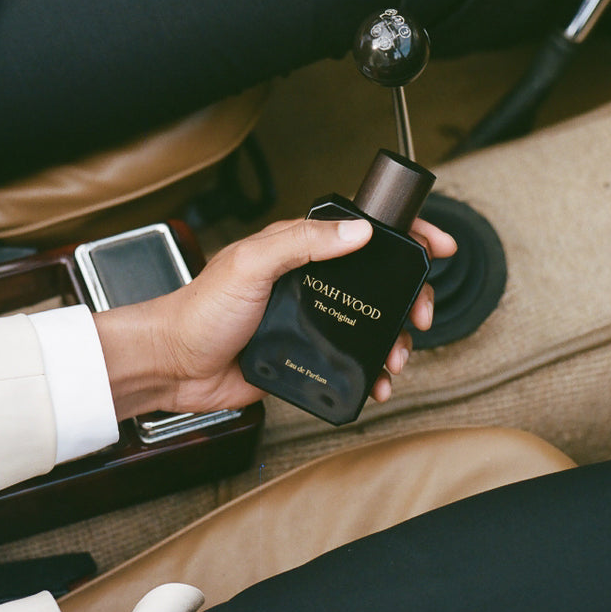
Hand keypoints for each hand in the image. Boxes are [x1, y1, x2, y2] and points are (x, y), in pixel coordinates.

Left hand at [93, 217, 456, 419]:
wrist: (174, 365)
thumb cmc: (200, 310)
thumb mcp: (251, 263)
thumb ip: (303, 243)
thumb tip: (358, 231)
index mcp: (299, 249)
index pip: (362, 231)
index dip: (405, 234)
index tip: (437, 244)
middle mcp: (310, 280)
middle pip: (379, 281)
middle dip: (410, 296)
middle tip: (420, 313)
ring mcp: (310, 318)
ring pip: (370, 323)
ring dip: (394, 338)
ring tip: (397, 355)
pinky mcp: (306, 353)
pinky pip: (350, 360)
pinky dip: (371, 371)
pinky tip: (378, 380)